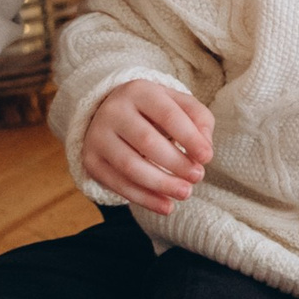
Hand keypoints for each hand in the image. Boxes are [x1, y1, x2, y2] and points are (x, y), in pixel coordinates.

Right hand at [81, 80, 211, 215]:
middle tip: (198, 177)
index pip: (167, 115)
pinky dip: (144, 199)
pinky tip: (166, 206)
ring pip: (130, 165)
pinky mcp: (92, 161)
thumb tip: (205, 149)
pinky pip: (118, 184)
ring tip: (185, 193)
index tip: (207, 157)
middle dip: (176, 163)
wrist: (113, 114)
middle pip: (147, 141)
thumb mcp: (179, 105)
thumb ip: (199, 120)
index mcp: (139, 91)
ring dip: (161, 184)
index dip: (189, 138)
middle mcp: (113, 111)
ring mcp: (98, 136)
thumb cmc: (156, 111)